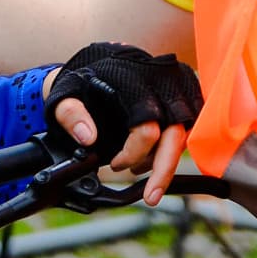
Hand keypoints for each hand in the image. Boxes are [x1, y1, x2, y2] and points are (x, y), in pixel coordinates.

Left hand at [44, 43, 199, 208]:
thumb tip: (87, 138)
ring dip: (167, 159)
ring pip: (185, 133)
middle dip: (163, 170)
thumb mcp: (65, 95)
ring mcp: (178, 86)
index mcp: (133, 80)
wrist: (101, 60)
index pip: (146, 128)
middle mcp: (162, 81)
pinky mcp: (187, 92)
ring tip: (143, 171)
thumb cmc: (84, 80)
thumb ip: (71, 115)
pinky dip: (175, 147)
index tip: (114, 165)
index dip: (132, 154)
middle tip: (151, 197)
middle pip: (176, 134)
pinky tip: (156, 157)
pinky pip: (191, 126)